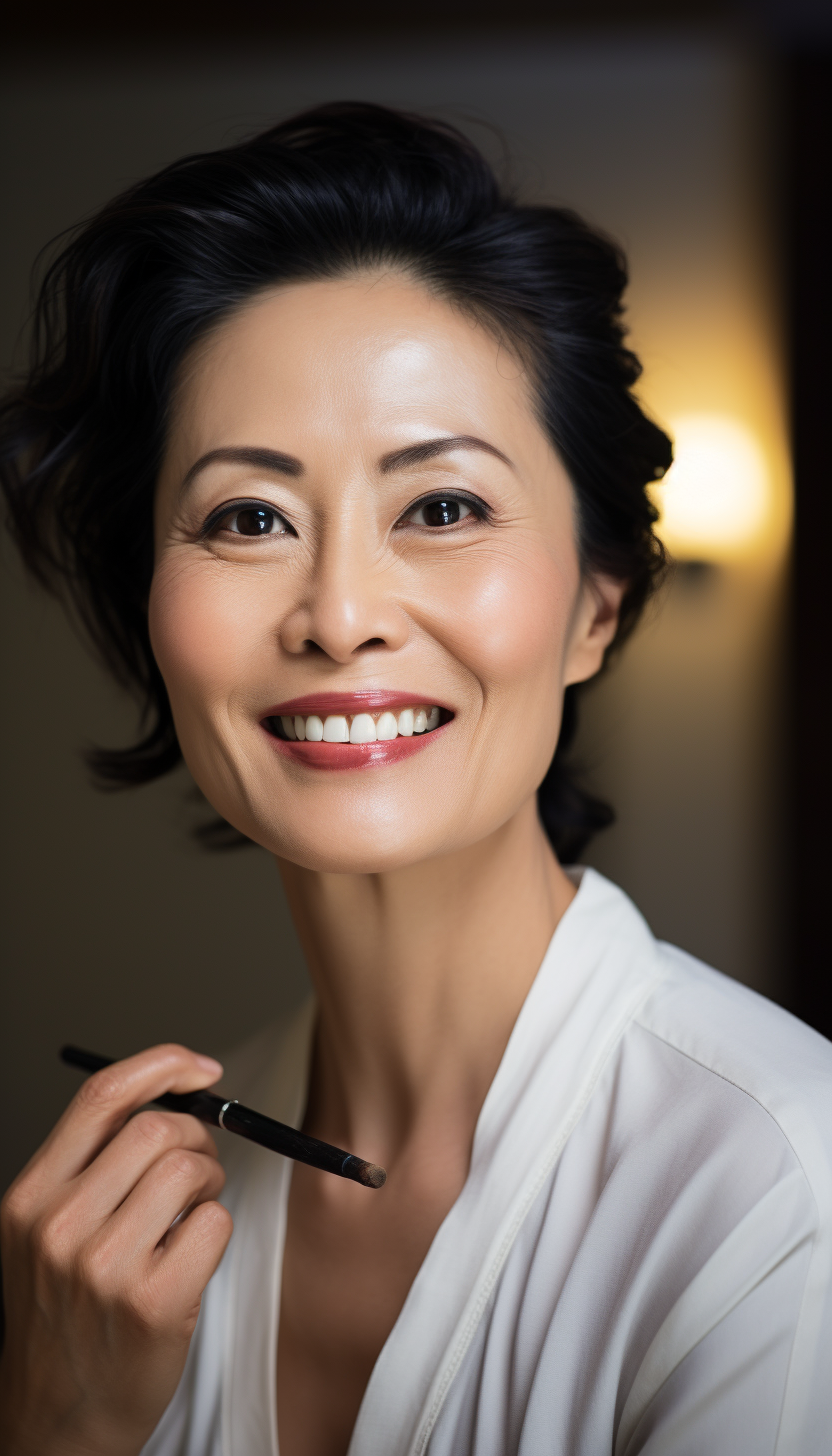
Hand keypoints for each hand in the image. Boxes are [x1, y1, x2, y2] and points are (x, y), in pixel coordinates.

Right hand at [0, 1044, 232, 1455]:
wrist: (58, 1425)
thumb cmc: (68, 1317)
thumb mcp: (47, 1234)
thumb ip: (94, 1166)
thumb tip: (175, 1093)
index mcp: (29, 1198)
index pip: (101, 1097)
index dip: (162, 1065)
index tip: (202, 1068)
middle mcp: (58, 1227)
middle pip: (157, 1129)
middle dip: (197, 1137)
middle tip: (199, 1168)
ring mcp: (104, 1267)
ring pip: (192, 1171)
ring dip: (210, 1183)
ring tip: (190, 1215)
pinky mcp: (153, 1302)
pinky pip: (215, 1223)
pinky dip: (216, 1231)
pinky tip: (189, 1260)